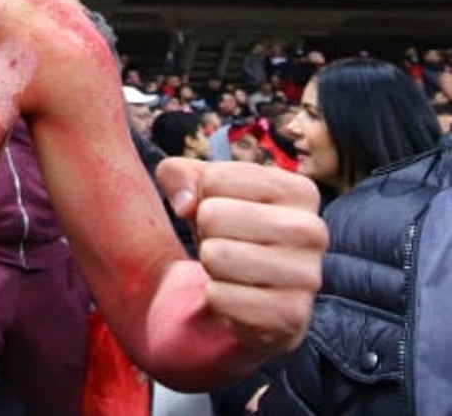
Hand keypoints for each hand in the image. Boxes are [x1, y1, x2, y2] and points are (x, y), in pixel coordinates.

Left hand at [156, 158, 326, 355]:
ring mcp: (307, 275)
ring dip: (211, 266)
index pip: (215, 179)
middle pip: (212, 215)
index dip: (203, 198)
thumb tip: (184, 204)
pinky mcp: (290, 315)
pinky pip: (219, 296)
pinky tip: (239, 297)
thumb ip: (178, 174)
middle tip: (226, 245)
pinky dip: (217, 298)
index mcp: (299, 190)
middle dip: (205, 233)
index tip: (226, 214)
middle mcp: (312, 229)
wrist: (253, 299)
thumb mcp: (201, 192)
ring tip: (233, 269)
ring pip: (215, 256)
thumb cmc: (229, 233)